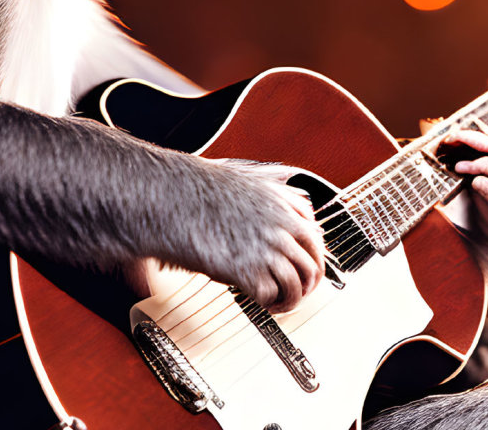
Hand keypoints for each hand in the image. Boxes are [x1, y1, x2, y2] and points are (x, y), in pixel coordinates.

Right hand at [189, 160, 325, 313]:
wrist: (172, 198)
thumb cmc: (199, 190)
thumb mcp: (245, 182)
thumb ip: (269, 199)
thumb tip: (285, 217)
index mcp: (282, 202)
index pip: (315, 236)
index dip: (312, 256)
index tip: (305, 267)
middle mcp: (282, 224)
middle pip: (313, 264)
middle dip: (308, 284)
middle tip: (297, 293)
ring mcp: (268, 248)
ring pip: (298, 284)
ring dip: (291, 299)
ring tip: (279, 303)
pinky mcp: (249, 271)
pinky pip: (272, 296)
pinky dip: (270, 304)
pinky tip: (262, 302)